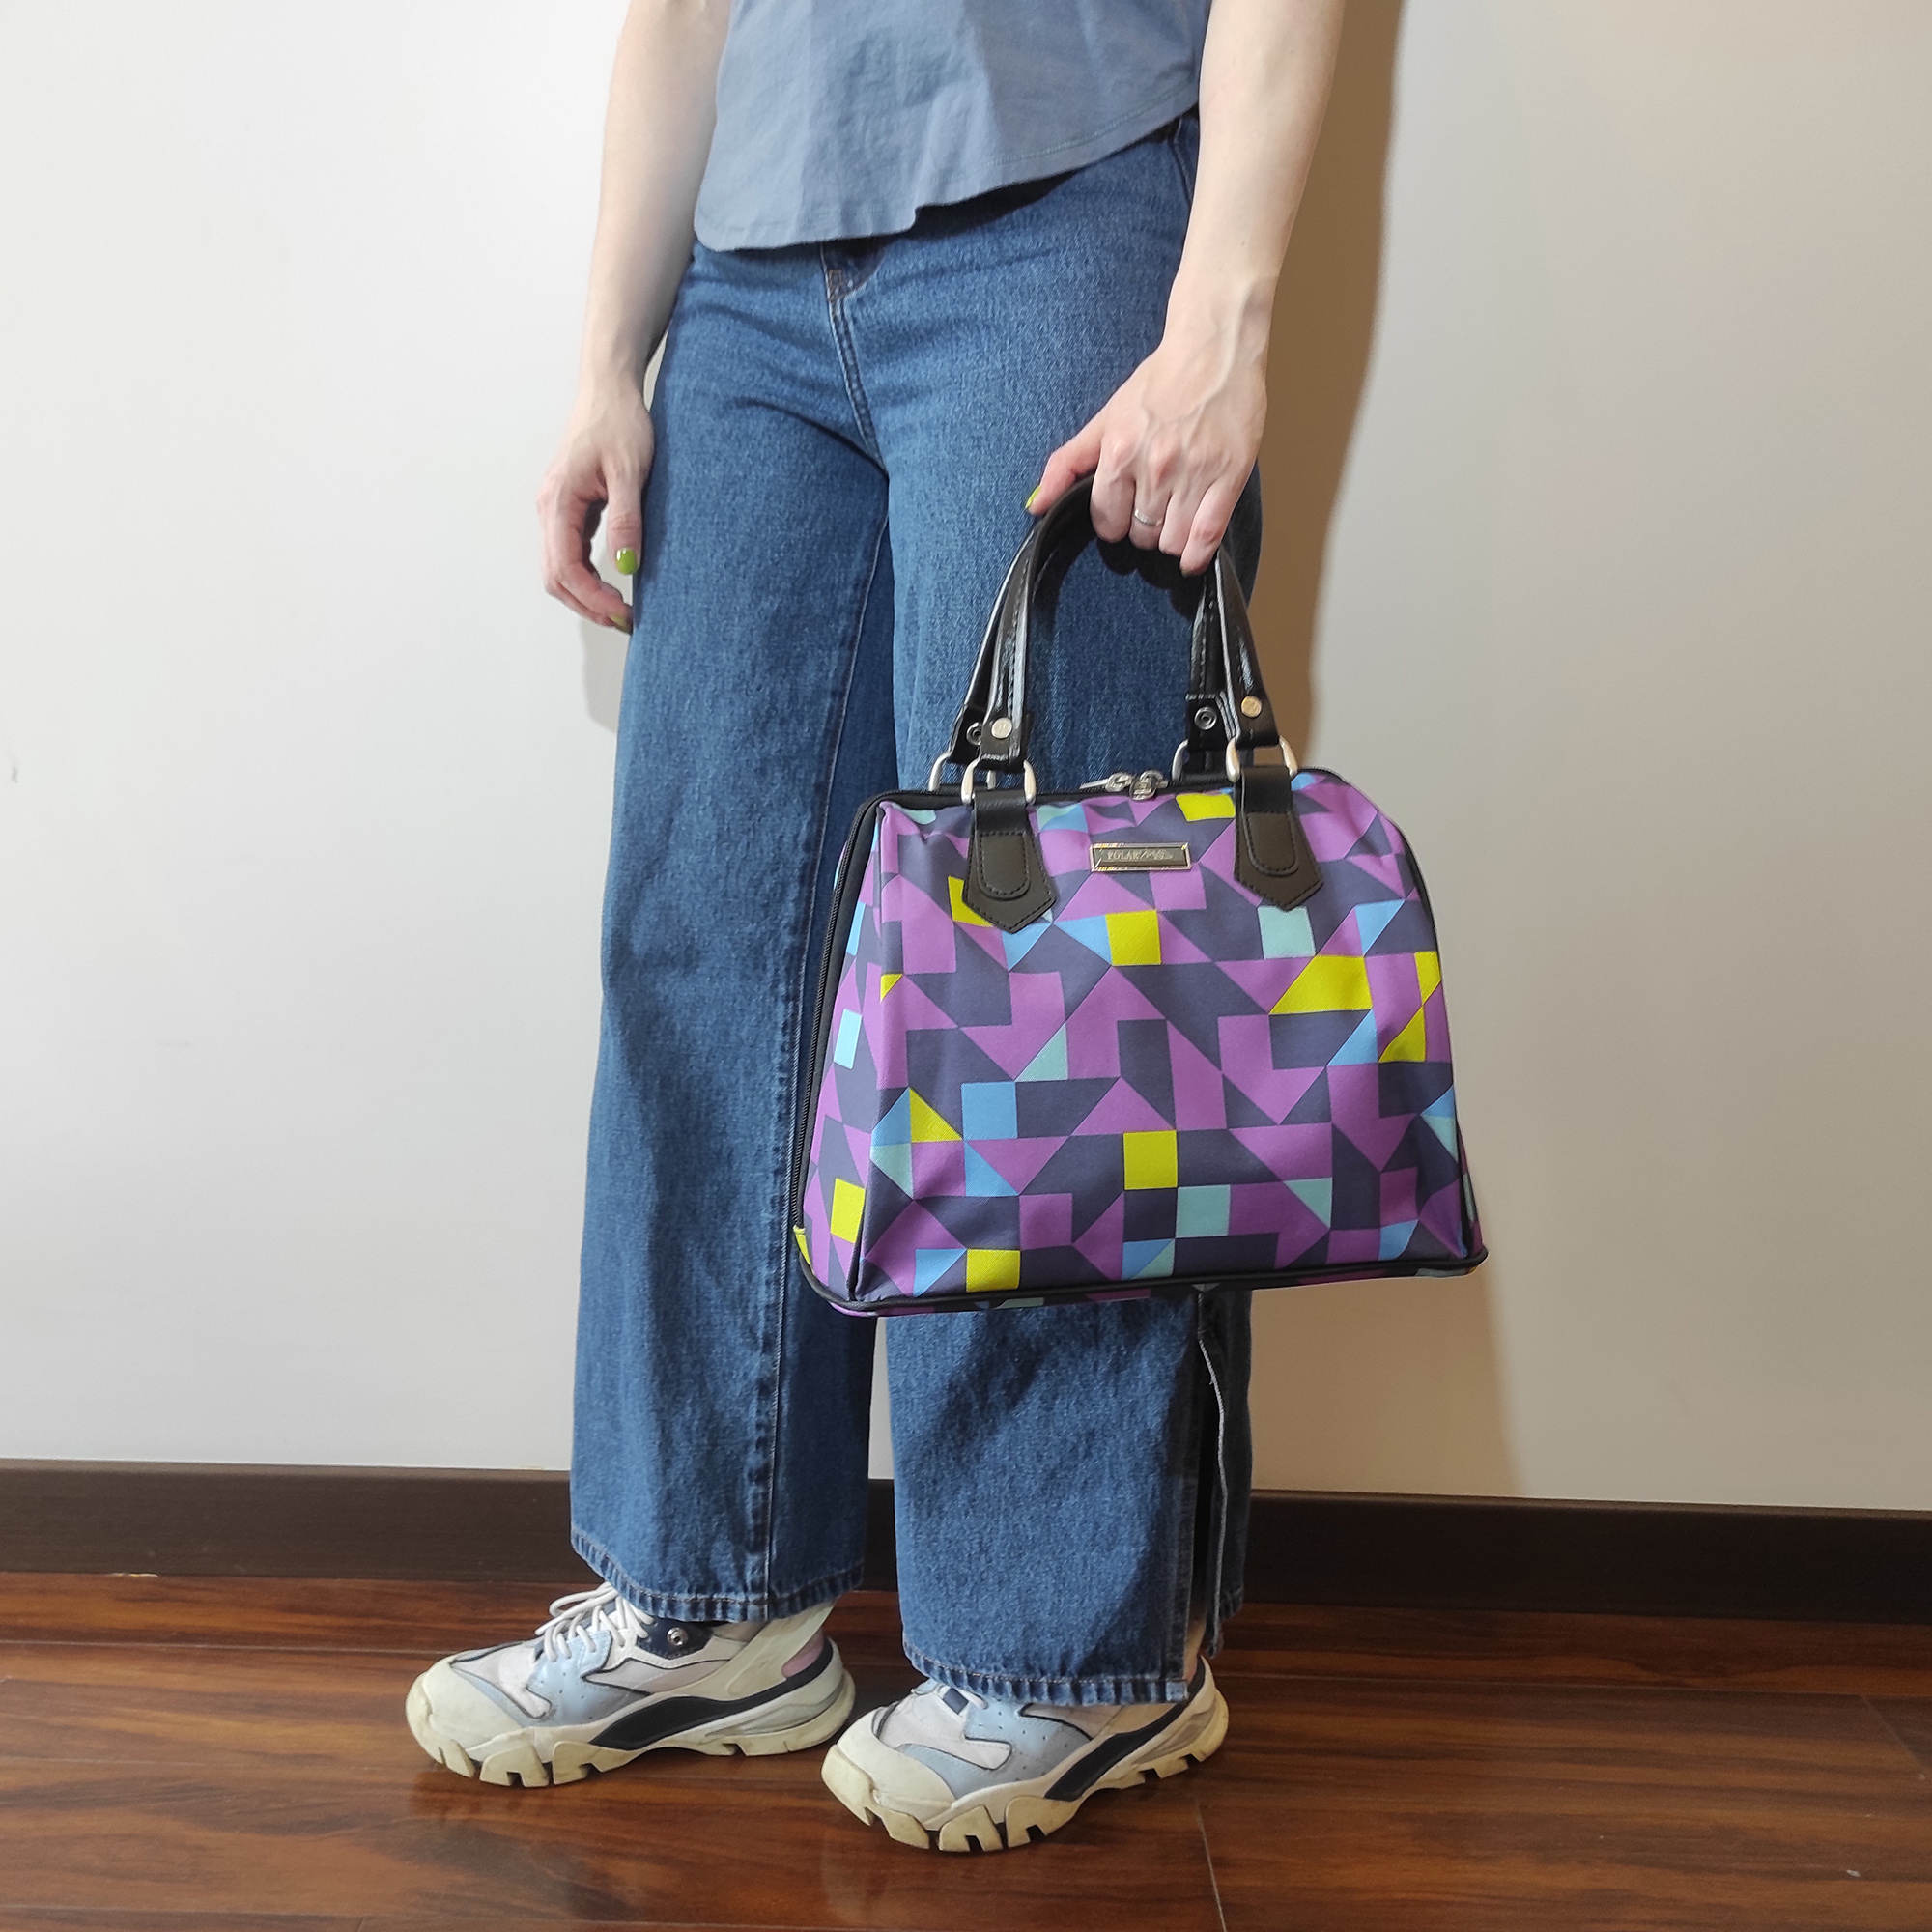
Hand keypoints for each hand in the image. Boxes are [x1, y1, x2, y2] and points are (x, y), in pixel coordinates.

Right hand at [537, 384, 655, 628]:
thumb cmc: (620, 423)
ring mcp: (554, 510)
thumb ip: (626, 520)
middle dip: (587, 605)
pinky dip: (586, 577)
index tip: (624, 614)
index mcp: (559, 501)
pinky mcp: (567, 509)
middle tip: (625, 622)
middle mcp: (548, 509)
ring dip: (585, 595)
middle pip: (555, 577)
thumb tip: (626, 568)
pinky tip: (612, 584)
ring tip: (620, 611)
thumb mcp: (630, 472)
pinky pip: (568, 553)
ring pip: (559, 569)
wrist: (608, 390)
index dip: (593, 599)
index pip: (565, 568)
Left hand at [1025, 314, 1265, 574]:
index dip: (1113, 522)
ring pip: (1171, 541)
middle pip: (1140, 534)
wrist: (1216, 349)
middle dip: (1142, 529)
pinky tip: (1192, 557)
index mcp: (1120, 452)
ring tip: (1174, 518)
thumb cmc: (1161, 381)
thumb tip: (1035, 505)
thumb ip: (1067, 463)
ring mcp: (1193, 473)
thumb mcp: (1106, 418)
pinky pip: (1207, 535)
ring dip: (1169, 540)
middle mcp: (1154, 466)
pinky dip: (1196, 555)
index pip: (1107, 521)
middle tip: (1152, 508)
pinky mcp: (1229, 477)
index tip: (1124, 512)